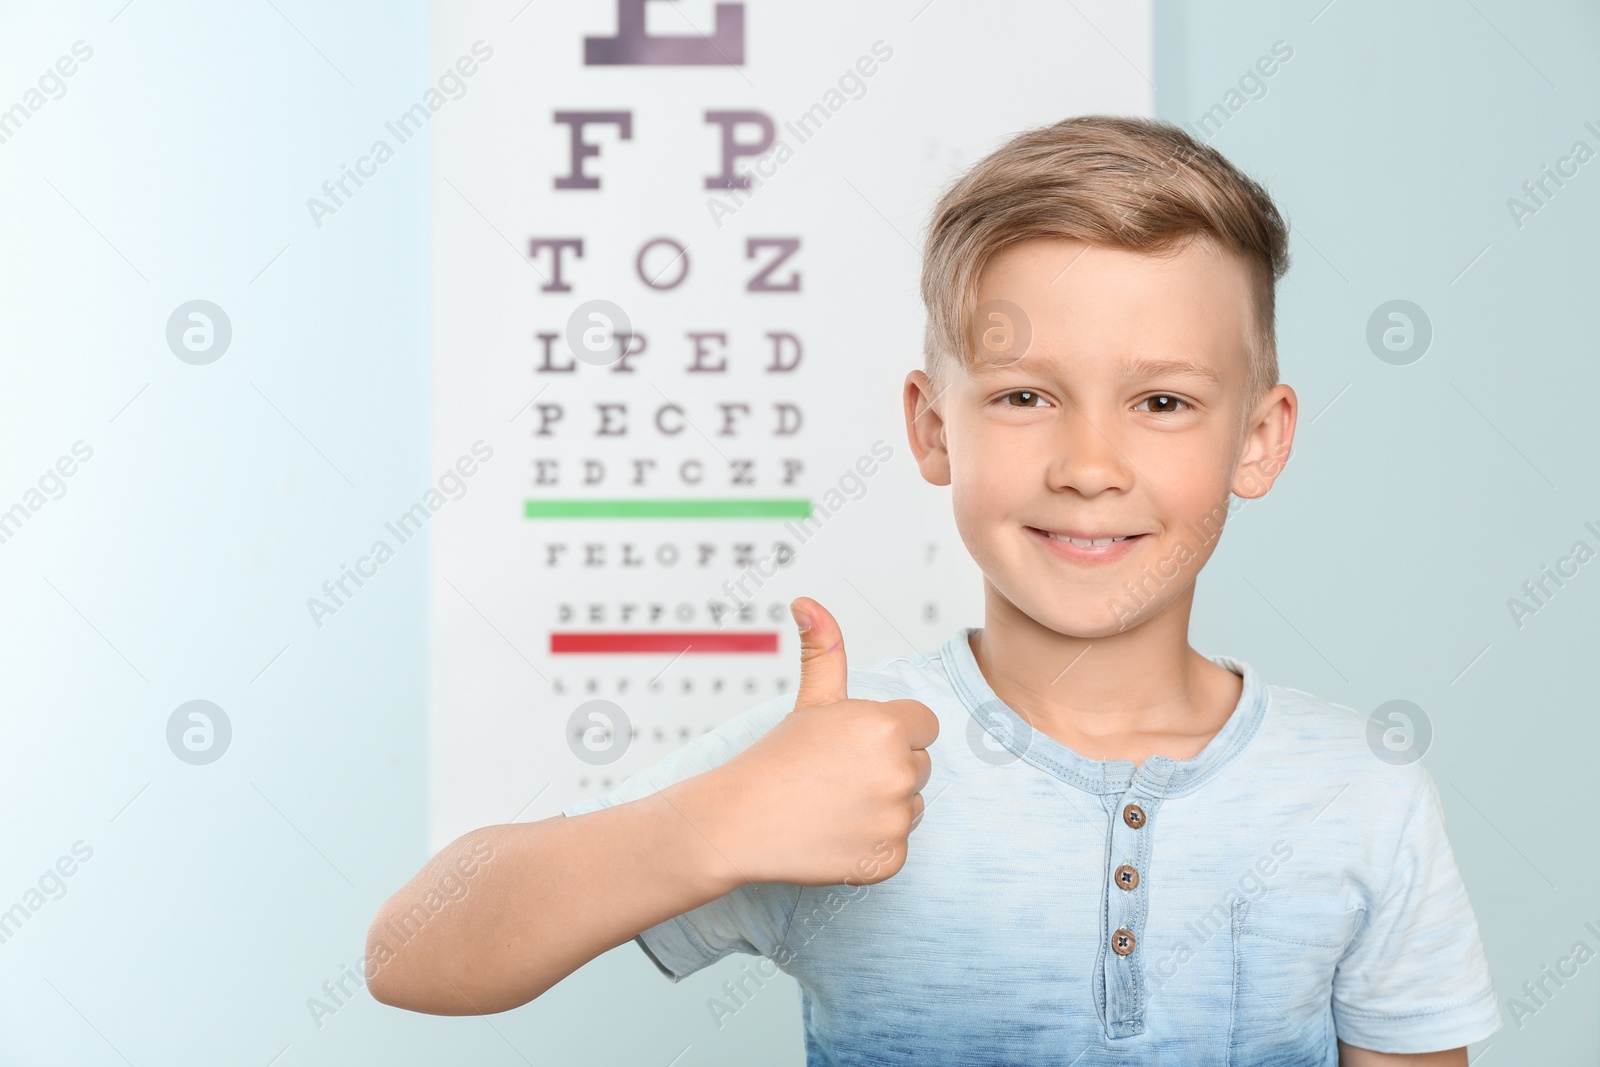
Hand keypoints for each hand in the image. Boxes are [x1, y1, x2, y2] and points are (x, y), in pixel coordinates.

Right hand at [690, 597, 938, 888]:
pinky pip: (896, 846)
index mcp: (887, 726)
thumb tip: (807, 602)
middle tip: (836, 776)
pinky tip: (835, 834)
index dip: (891, 732)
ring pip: (911, 806)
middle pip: (920, 765)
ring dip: (883, 807)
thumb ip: (824, 648)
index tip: (853, 745)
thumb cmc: (774, 759)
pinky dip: (871, 846)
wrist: (738, 822)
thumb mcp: (809, 699)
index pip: (923, 724)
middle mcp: (899, 771)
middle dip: (887, 769)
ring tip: (834, 804)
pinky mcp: (888, 859)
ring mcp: (895, 819)